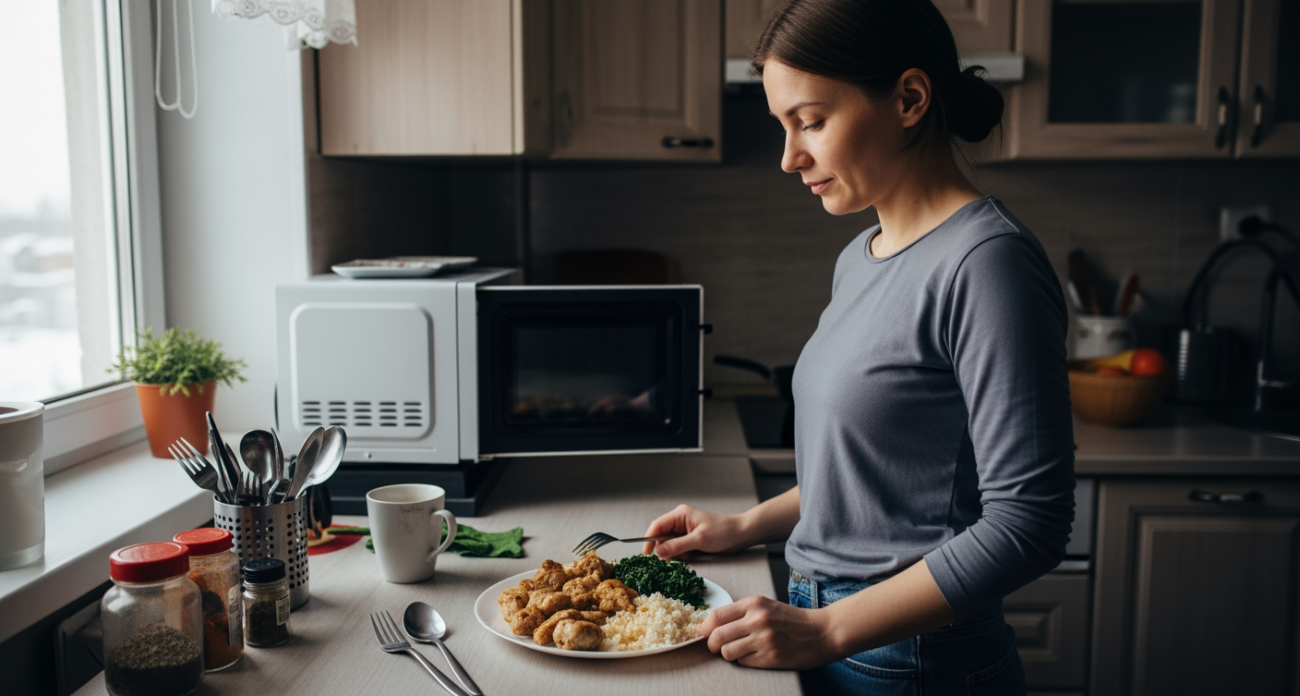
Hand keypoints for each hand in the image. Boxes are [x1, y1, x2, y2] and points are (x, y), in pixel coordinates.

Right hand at [640, 504, 749, 556]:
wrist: (740, 535)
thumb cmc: (722, 532)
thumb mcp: (699, 540)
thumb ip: (677, 546)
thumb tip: (658, 552)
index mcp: (680, 515)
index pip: (657, 526)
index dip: (648, 540)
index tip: (646, 555)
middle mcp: (680, 521)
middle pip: (661, 537)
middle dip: (666, 550)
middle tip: (674, 558)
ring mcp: (684, 530)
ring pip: (669, 545)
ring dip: (676, 553)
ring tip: (690, 555)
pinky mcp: (689, 539)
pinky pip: (678, 549)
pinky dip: (682, 555)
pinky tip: (693, 555)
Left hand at [700, 595, 837, 669]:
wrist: (821, 632)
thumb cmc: (792, 620)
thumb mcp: (766, 606)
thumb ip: (741, 613)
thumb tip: (712, 625)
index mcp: (754, 603)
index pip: (716, 616)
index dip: (705, 628)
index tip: (704, 633)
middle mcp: (757, 620)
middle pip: (716, 636)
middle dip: (711, 644)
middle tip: (715, 646)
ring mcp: (764, 639)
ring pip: (726, 652)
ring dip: (728, 654)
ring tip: (738, 650)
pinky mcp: (770, 657)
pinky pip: (743, 662)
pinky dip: (744, 660)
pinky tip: (755, 655)